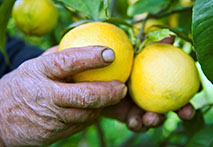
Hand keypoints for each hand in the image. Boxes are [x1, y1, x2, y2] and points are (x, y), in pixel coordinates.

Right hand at [0, 46, 126, 145]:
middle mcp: (46, 96)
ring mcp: (51, 118)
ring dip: (103, 106)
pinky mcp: (54, 134)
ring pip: (87, 114)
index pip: (67, 62)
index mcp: (40, 72)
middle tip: (122, 88)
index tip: (110, 53)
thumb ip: (59, 57)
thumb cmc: (22, 86)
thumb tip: (86, 47)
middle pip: (84, 96)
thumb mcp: (35, 66)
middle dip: (109, 92)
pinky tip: (93, 108)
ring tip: (111, 96)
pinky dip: (91, 115)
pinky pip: (81, 124)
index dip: (90, 57)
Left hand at [103, 36, 194, 131]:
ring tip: (151, 118)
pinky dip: (137, 123)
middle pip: (176, 107)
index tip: (196, 89)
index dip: (193, 88)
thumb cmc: (122, 60)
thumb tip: (171, 37)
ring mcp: (143, 109)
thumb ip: (153, 46)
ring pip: (156, 119)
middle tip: (186, 112)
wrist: (100, 73)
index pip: (183, 86)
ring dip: (157, 121)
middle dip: (185, 111)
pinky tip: (134, 120)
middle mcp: (156, 97)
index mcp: (162, 82)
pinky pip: (136, 123)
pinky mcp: (130, 118)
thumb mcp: (136, 51)